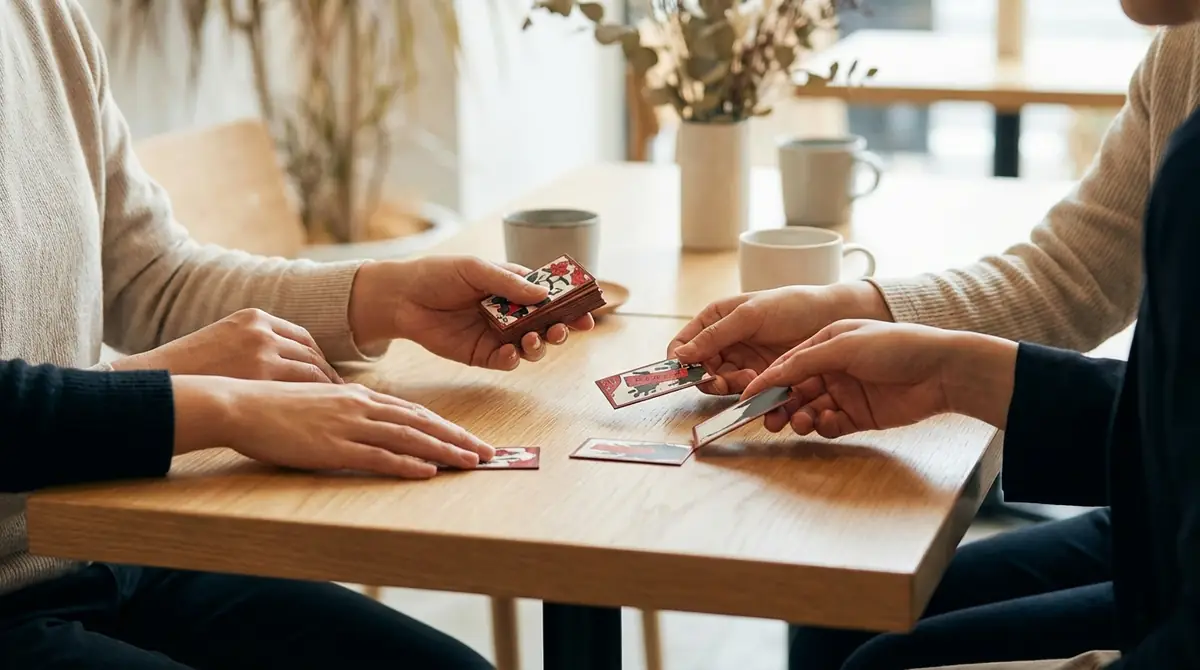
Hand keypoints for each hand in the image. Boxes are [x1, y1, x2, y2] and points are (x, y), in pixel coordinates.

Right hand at [112, 308, 340, 382]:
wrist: (163, 380)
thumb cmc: (191, 370)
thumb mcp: (224, 342)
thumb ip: (253, 346)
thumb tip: (281, 365)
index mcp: (254, 316)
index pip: (301, 336)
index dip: (316, 357)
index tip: (326, 373)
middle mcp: (263, 329)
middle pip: (310, 351)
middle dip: (326, 372)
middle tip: (341, 391)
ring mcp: (265, 349)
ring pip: (312, 367)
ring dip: (327, 385)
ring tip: (336, 403)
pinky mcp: (263, 373)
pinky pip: (304, 383)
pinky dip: (319, 394)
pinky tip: (324, 408)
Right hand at [172, 377, 495, 478]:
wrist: (238, 402)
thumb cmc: (271, 407)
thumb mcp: (316, 404)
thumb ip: (344, 414)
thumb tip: (365, 426)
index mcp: (358, 397)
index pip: (413, 412)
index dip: (445, 427)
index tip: (468, 437)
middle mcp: (360, 408)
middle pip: (421, 423)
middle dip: (458, 438)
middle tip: (488, 452)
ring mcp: (348, 427)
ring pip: (409, 439)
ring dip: (444, 451)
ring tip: (472, 462)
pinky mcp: (332, 447)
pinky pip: (378, 457)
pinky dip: (407, 464)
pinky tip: (428, 471)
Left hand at [348, 256, 594, 369]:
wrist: (402, 298)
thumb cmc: (438, 274)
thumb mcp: (476, 268)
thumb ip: (509, 282)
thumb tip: (544, 295)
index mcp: (515, 286)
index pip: (550, 296)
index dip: (570, 302)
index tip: (587, 308)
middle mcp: (512, 312)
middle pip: (547, 324)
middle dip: (562, 328)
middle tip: (565, 329)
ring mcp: (498, 335)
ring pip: (531, 346)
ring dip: (540, 345)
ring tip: (534, 340)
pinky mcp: (482, 354)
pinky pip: (505, 362)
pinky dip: (512, 360)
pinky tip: (510, 353)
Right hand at [668, 282, 891, 394]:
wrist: (834, 317)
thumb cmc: (792, 305)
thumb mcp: (751, 315)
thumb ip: (716, 335)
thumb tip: (680, 355)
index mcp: (717, 321)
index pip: (684, 345)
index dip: (682, 362)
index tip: (688, 373)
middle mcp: (728, 344)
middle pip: (703, 371)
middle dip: (713, 379)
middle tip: (729, 380)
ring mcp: (746, 363)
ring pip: (726, 386)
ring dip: (735, 389)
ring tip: (755, 382)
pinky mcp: (766, 380)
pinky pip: (750, 395)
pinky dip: (755, 398)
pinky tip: (769, 392)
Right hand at [741, 320, 1017, 438]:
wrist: (941, 370)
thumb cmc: (896, 345)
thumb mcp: (844, 345)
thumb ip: (804, 361)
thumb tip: (770, 375)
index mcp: (826, 343)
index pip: (787, 364)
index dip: (767, 381)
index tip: (748, 397)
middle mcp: (833, 368)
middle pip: (795, 390)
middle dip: (781, 404)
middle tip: (771, 418)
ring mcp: (845, 393)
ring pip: (809, 409)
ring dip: (800, 416)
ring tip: (801, 422)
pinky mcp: (859, 416)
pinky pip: (830, 425)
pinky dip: (823, 426)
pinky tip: (825, 422)